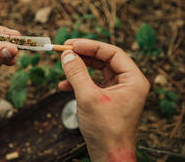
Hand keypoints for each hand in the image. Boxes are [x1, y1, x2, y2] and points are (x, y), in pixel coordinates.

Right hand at [58, 39, 149, 161]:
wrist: (109, 155)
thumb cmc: (106, 130)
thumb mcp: (88, 97)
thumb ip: (76, 73)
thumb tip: (67, 55)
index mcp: (133, 79)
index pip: (111, 52)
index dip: (90, 46)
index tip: (71, 44)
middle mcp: (127, 83)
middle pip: (104, 59)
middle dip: (83, 55)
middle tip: (65, 51)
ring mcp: (117, 91)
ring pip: (96, 70)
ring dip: (78, 69)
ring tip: (63, 68)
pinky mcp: (107, 99)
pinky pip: (92, 83)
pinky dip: (78, 82)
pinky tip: (63, 86)